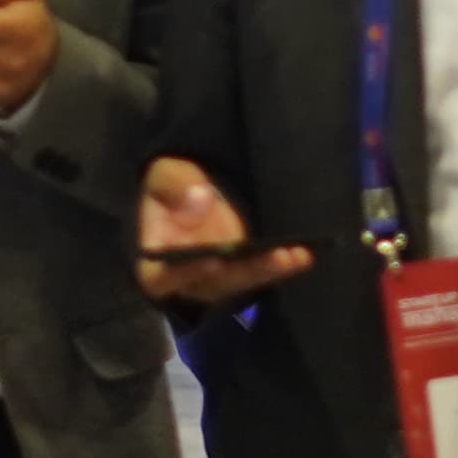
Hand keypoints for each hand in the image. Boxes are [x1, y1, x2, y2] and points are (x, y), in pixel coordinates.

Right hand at [135, 158, 311, 305]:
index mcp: (155, 262)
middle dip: (248, 270)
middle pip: (215, 283)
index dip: (187, 272)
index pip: (163, 278)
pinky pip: (257, 273)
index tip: (214, 259)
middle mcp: (185, 280)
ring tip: (298, 255)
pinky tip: (302, 255)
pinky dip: (280, 266)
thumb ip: (177, 185)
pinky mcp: (237, 272)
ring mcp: (214, 279)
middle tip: (278, 255)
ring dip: (270, 270)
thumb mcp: (165, 175)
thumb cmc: (169, 185)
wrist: (186, 189)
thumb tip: (200, 200)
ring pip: (241, 282)